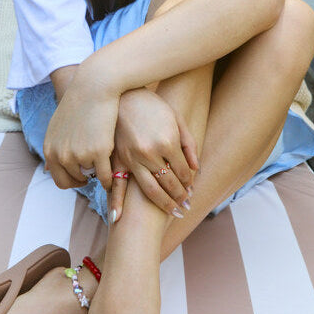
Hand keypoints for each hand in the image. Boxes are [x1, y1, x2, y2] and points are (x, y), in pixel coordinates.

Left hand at [43, 75, 118, 191]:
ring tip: (103, 164)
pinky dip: (109, 179)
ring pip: (90, 177)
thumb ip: (54, 148)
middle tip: (93, 174)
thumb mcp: (57, 127)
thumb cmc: (79, 104)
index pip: (59, 180)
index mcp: (50, 150)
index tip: (82, 176)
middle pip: (73, 182)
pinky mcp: (98, 151)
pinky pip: (104, 176)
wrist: (94, 87)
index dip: (72, 181)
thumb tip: (47, 170)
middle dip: (84, 180)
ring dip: (97, 174)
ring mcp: (79, 155)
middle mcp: (61, 155)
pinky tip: (112, 173)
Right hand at [109, 88, 197, 218]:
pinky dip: (117, 203)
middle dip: (180, 197)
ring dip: (164, 204)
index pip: (183, 171)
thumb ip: (189, 144)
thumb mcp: (177, 119)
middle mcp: (150, 153)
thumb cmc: (152, 106)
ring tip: (173, 212)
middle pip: (170, 184)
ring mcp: (131, 158)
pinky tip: (119, 219)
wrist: (122, 95)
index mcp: (167, 142)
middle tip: (185, 207)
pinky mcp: (116, 159)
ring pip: (150, 190)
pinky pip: (117, 185)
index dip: (189, 183)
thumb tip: (197, 169)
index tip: (191, 189)